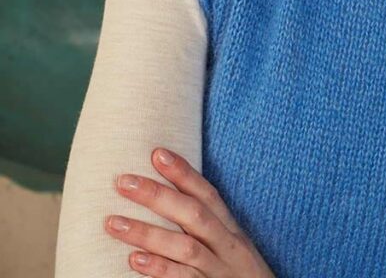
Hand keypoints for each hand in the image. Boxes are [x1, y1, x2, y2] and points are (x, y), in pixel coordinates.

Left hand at [104, 146, 275, 276]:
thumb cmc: (238, 275)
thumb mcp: (229, 247)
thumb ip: (205, 227)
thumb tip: (167, 200)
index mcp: (231, 230)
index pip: (207, 194)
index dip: (183, 173)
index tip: (157, 153)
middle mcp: (227, 246)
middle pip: (193, 214)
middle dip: (158, 195)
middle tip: (123, 182)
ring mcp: (218, 271)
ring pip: (184, 247)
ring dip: (148, 233)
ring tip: (114, 223)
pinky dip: (159, 269)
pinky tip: (134, 260)